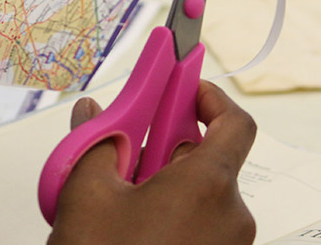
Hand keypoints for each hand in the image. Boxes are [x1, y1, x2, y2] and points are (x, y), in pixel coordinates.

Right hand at [47, 81, 256, 244]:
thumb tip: (97, 114)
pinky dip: (169, 218)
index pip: (235, 122)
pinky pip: (199, 228)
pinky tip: (128, 231)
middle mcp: (231, 217)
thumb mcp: (85, 197)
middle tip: (122, 153)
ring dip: (162, 189)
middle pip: (208, 160)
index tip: (180, 90)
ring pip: (199, 198)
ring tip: (115, 205)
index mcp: (208, 185)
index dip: (209, 98)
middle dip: (164, 150)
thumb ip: (95, 144)